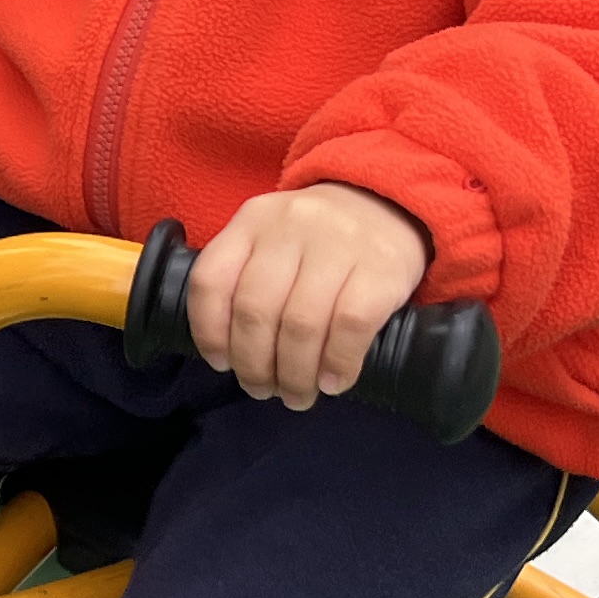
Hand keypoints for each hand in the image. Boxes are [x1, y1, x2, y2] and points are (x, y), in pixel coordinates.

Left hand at [186, 183, 431, 409]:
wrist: (389, 202)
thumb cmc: (319, 239)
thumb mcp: (272, 238)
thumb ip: (246, 278)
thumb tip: (231, 354)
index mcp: (252, 220)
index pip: (211, 281)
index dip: (209, 332)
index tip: (222, 363)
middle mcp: (290, 227)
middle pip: (255, 311)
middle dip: (254, 366)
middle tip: (262, 389)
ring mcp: (338, 244)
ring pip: (300, 325)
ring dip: (295, 374)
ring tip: (297, 395)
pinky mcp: (381, 267)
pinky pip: (350, 327)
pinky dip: (337, 364)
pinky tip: (332, 382)